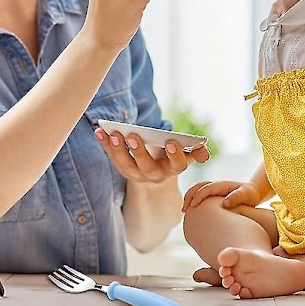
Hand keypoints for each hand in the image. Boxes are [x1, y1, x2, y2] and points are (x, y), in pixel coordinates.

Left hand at [94, 128, 209, 183]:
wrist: (154, 168)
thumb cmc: (170, 155)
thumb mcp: (184, 154)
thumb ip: (193, 152)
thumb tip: (205, 152)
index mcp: (172, 169)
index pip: (177, 165)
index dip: (175, 155)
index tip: (171, 141)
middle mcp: (153, 174)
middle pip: (146, 166)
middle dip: (139, 152)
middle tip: (133, 135)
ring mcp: (135, 173)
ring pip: (125, 165)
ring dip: (117, 149)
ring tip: (113, 133)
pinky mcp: (121, 167)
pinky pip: (112, 156)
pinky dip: (105, 144)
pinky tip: (99, 131)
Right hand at [182, 180, 260, 211]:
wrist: (253, 193)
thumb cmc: (250, 195)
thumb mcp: (246, 195)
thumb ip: (236, 197)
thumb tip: (225, 203)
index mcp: (222, 185)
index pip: (207, 187)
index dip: (199, 195)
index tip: (193, 205)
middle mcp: (216, 186)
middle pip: (198, 186)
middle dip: (189, 196)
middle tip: (184, 209)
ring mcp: (214, 190)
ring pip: (197, 190)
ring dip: (189, 198)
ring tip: (185, 211)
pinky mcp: (213, 196)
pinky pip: (201, 196)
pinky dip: (193, 201)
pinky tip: (192, 213)